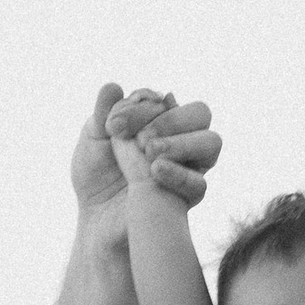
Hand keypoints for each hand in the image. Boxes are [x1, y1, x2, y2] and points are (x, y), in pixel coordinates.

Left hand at [70, 83, 222, 234]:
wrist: (95, 217)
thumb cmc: (96, 175)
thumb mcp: (93, 140)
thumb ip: (103, 114)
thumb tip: (113, 87)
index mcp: (161, 119)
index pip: (164, 100)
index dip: (141, 107)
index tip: (113, 125)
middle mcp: (181, 140)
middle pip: (200, 113)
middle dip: (170, 119)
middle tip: (141, 138)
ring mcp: (188, 168)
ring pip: (211, 142)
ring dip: (182, 142)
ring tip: (149, 151)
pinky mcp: (187, 197)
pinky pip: (199, 183)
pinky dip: (178, 173)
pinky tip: (154, 170)